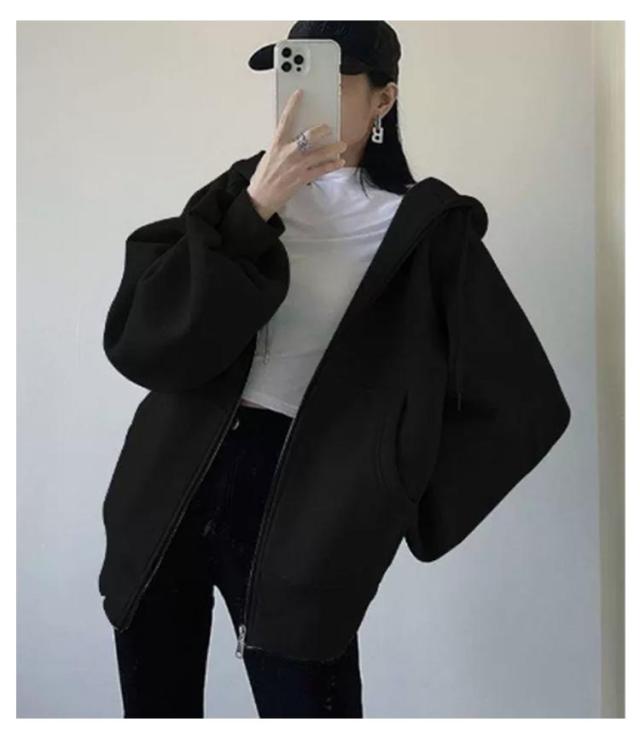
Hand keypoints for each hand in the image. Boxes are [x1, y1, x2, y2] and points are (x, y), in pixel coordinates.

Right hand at [247, 89, 347, 220]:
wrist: (261, 196)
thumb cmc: (264, 176)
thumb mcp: (269, 155)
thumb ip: (282, 144)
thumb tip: (296, 136)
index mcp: (277, 144)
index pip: (285, 120)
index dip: (293, 105)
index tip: (299, 94)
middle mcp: (288, 153)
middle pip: (309, 136)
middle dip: (322, 131)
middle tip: (329, 128)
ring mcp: (296, 166)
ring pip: (320, 154)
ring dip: (333, 149)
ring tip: (341, 145)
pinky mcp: (302, 178)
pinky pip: (321, 170)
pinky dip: (332, 165)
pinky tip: (339, 162)